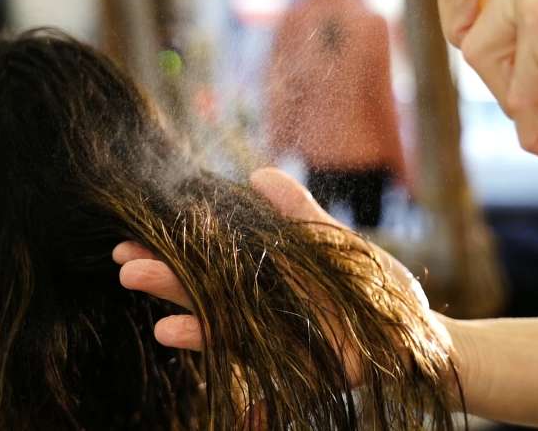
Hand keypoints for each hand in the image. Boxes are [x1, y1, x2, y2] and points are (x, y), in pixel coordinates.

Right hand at [113, 168, 444, 384]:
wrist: (416, 338)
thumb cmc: (378, 289)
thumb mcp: (336, 245)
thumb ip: (300, 215)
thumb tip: (258, 174)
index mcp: (270, 271)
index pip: (214, 254)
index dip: (178, 242)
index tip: (138, 229)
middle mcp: (261, 303)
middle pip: (204, 283)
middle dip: (163, 270)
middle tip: (121, 257)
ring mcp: (271, 334)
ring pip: (215, 315)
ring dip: (177, 305)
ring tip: (137, 287)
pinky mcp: (286, 363)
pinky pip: (243, 356)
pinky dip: (207, 343)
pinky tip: (168, 331)